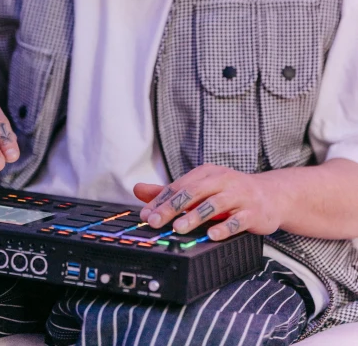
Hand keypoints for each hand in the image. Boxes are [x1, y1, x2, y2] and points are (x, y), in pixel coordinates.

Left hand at [133, 163, 280, 240]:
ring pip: (214, 204)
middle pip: (194, 192)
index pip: (179, 185)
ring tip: (179, 228)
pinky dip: (225, 227)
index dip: (161, 200)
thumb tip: (138, 190)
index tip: (146, 215)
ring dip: (195, 216)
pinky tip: (213, 235)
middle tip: (156, 221)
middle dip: (173, 206)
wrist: (270, 196)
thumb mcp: (201, 188)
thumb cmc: (230, 193)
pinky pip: (238, 220)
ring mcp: (239, 195)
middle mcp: (222, 180)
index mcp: (207, 173)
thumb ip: (170, 191)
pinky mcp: (253, 212)